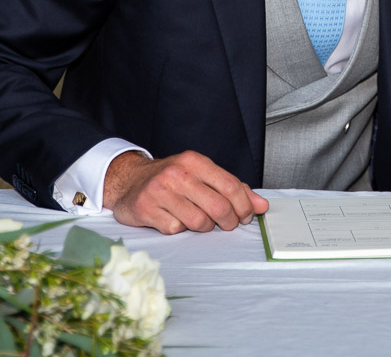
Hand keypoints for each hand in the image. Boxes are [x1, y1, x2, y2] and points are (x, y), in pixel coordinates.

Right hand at [103, 150, 267, 233]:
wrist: (129, 180)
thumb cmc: (171, 180)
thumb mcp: (201, 175)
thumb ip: (232, 188)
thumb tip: (261, 205)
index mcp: (194, 161)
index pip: (230, 186)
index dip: (244, 206)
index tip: (246, 216)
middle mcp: (177, 174)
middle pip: (218, 207)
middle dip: (229, 221)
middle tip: (228, 224)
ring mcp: (160, 191)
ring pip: (199, 222)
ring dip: (204, 227)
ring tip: (198, 220)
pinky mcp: (146, 209)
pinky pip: (176, 229)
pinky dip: (180, 229)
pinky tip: (174, 219)